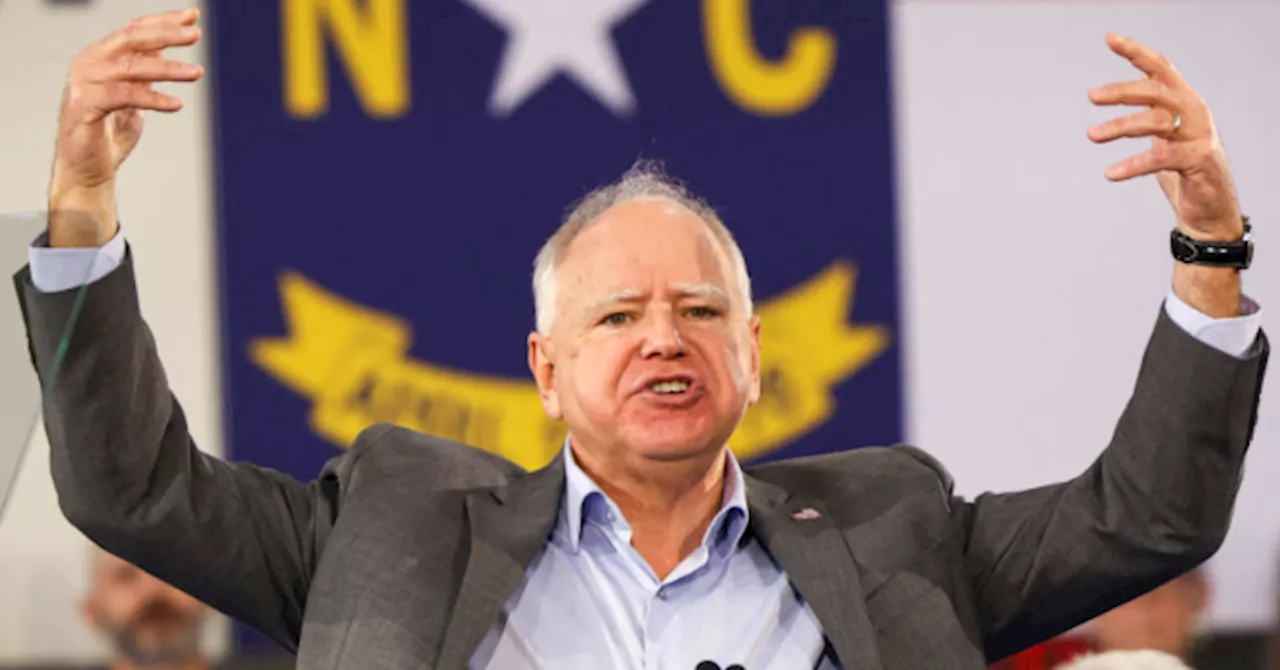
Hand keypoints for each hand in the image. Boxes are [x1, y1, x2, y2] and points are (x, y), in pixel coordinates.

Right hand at [48, 8, 202, 245]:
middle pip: (131, 39)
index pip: (134, 29)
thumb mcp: (134, 93)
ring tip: (197, 73)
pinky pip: (125, 96)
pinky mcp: (85, 106)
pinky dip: (153, 98)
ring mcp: (84, 82)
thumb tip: (167, 46)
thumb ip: (145, 70)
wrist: (87, 167)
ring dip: (168, 69)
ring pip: (131, 67)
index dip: (164, 21)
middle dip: (167, 34)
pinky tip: (177, 104)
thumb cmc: (110, 130)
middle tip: (196, 35)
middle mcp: (89, 62)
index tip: (193, 16)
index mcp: (101, 55)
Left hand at [1086, 33, 1242, 242]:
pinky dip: (1133, 164)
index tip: (1110, 39)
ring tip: (1091, 135)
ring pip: (1155, 121)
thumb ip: (1152, 116)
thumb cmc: (1183, 171)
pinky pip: (1160, 158)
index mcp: (1184, 101)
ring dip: (1120, 126)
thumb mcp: (1165, 137)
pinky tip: (1110, 173)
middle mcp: (1194, 111)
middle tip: (1092, 95)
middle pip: (1156, 91)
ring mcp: (1199, 134)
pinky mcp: (1199, 160)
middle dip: (1122, 90)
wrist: (1209, 210)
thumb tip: (1126, 96)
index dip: (1136, 52)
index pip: (1160, 67)